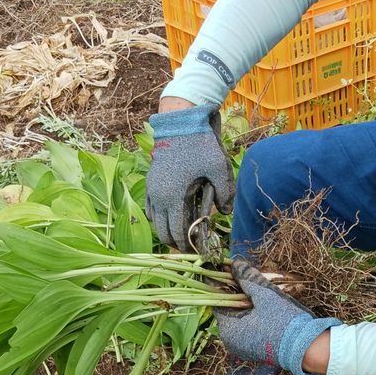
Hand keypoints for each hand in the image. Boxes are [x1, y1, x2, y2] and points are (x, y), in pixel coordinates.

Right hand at [145, 103, 234, 250]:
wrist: (180, 122)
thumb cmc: (200, 144)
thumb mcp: (219, 167)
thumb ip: (225, 192)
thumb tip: (225, 213)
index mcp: (174, 197)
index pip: (177, 233)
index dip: (187, 246)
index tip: (198, 252)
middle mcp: (159, 197)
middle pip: (163, 232)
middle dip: (176, 243)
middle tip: (191, 247)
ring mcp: (152, 189)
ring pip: (155, 221)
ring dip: (167, 230)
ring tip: (183, 234)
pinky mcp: (151, 182)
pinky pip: (151, 208)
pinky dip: (159, 217)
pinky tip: (172, 217)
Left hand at [215, 260, 339, 374]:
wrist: (304, 348)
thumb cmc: (283, 321)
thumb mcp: (265, 296)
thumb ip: (247, 280)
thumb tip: (235, 265)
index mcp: (228, 328)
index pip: (218, 302)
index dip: (224, 286)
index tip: (229, 274)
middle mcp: (230, 341)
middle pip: (229, 312)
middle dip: (237, 297)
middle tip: (246, 283)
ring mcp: (241, 349)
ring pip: (238, 322)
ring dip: (245, 309)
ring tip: (258, 296)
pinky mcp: (253, 352)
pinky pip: (247, 332)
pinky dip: (252, 321)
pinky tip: (263, 312)